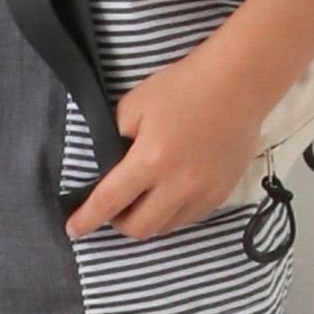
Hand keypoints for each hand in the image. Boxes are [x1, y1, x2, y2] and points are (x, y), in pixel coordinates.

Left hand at [64, 49, 265, 242]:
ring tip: (147, 198)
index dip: (87, 219)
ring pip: (165, 228)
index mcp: (150, 159)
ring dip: (149, 219)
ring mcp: (202, 194)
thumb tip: (110, 167)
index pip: (109, 200)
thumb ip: (116, 138)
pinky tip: (172, 192)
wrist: (239, 83)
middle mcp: (177, 185)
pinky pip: (188, 219)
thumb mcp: (136, 104)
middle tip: (118, 207)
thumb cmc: (184, 86)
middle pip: (139, 229)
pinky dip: (173, 213)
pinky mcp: (220, 195)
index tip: (74, 229)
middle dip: (121, 223)